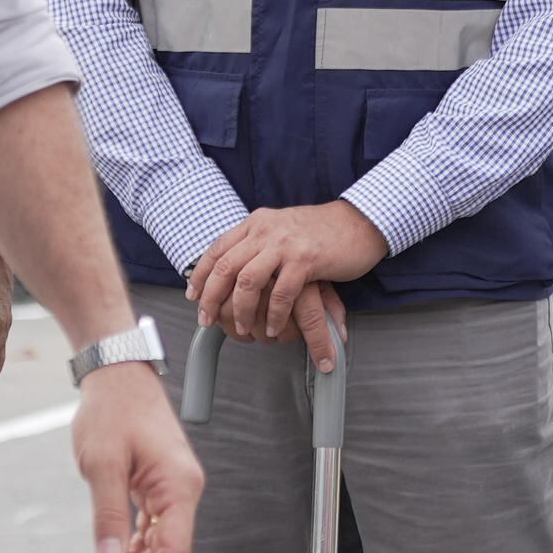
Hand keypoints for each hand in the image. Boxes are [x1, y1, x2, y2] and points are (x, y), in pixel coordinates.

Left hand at [71, 350, 203, 552]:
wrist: (116, 374)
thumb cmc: (113, 410)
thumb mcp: (103, 463)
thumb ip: (109, 512)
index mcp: (178, 484)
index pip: (175, 547)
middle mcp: (182, 487)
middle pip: (169, 549)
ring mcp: (171, 485)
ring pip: (160, 539)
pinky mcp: (157, 482)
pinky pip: (151, 524)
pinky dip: (135, 546)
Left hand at [188, 203, 387, 364]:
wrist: (359, 222)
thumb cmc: (322, 231)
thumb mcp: (281, 228)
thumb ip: (258, 242)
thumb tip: (234, 266)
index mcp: (257, 223)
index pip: (217, 249)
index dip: (201, 276)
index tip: (193, 296)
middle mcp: (266, 230)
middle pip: (225, 267)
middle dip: (211, 299)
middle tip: (208, 321)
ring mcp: (285, 244)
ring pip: (248, 283)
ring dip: (241, 311)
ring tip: (243, 330)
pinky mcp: (305, 260)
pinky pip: (281, 294)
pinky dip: (273, 315)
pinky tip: (273, 327)